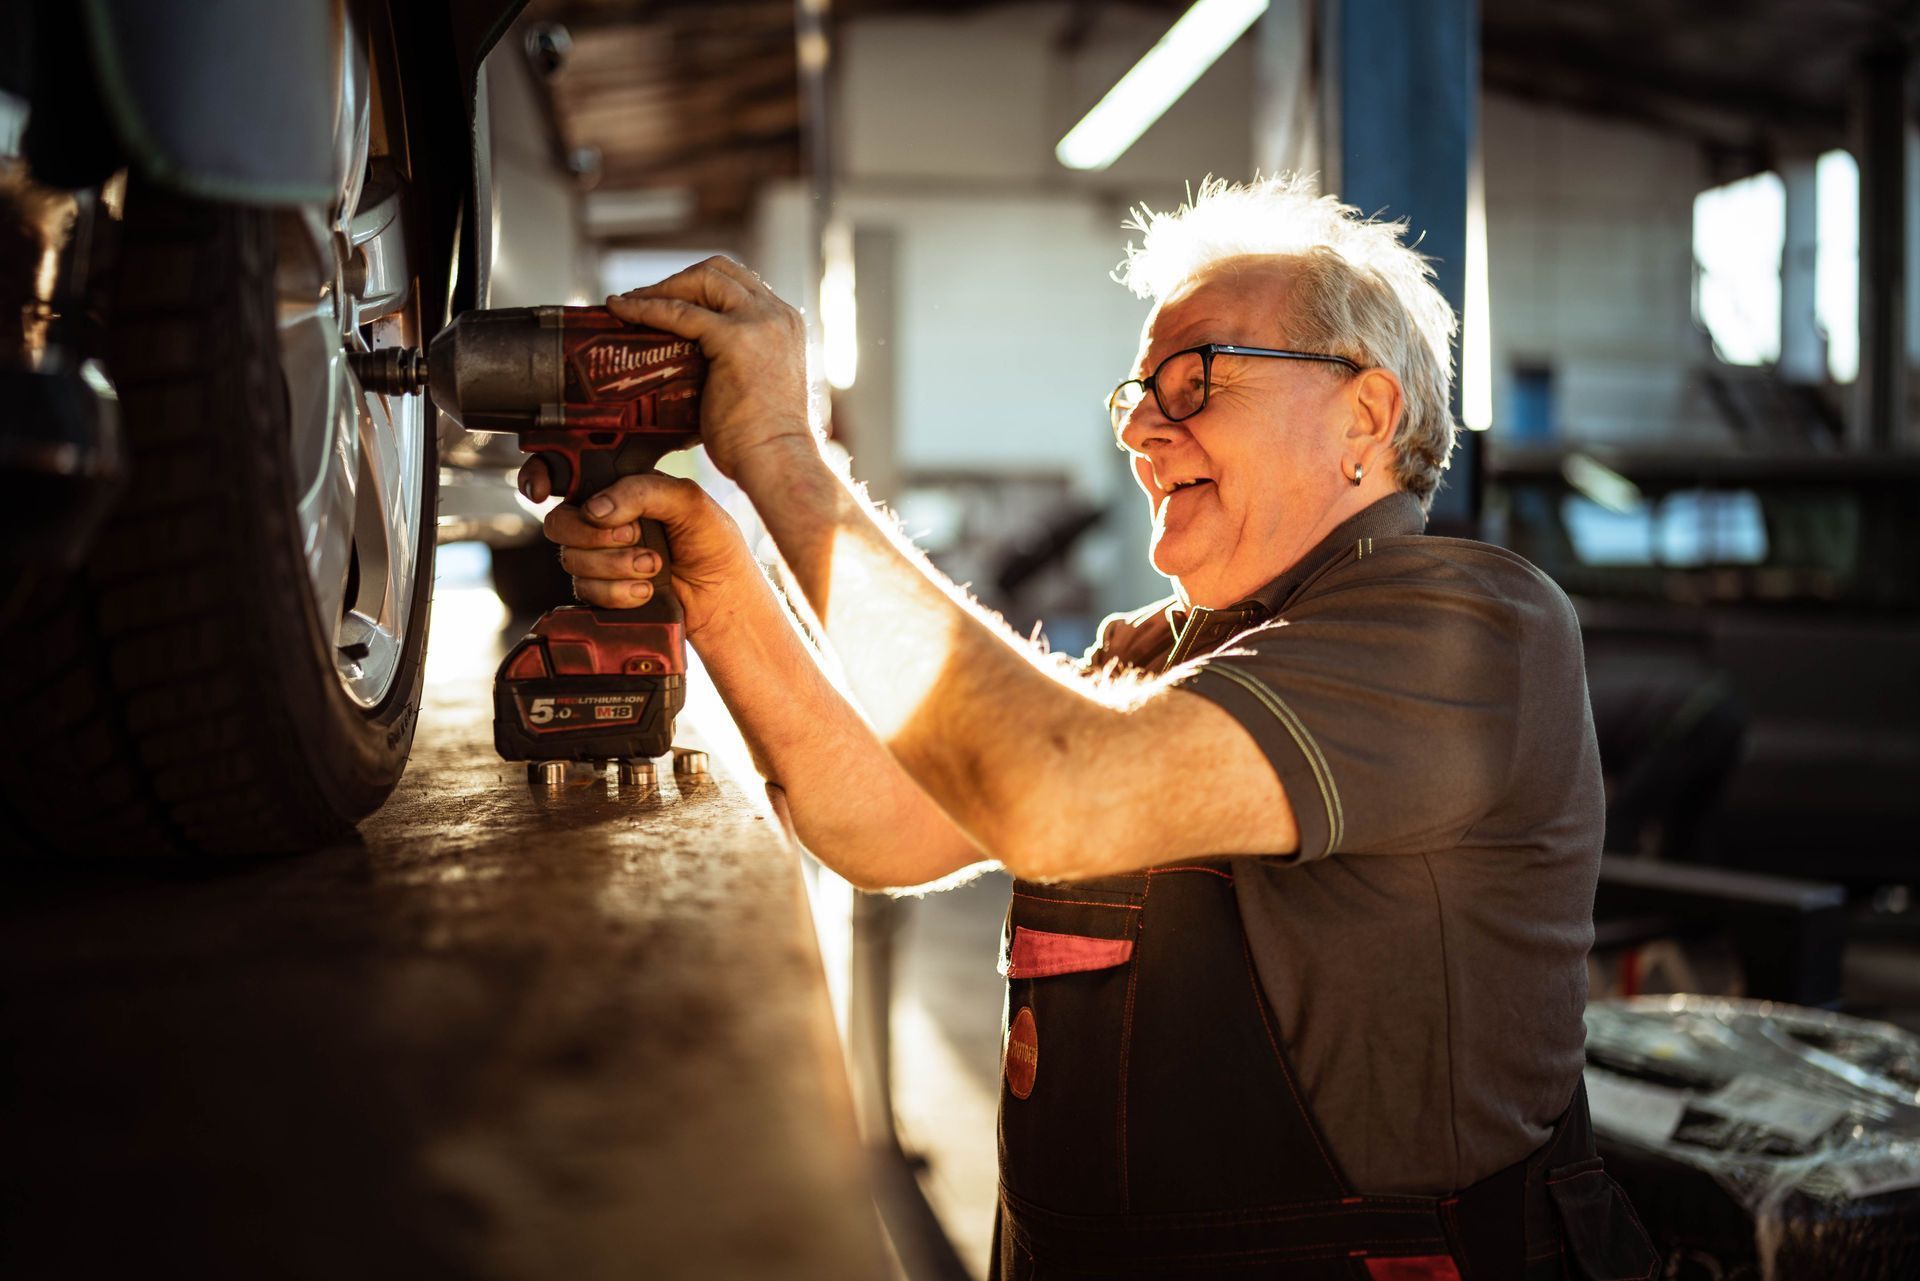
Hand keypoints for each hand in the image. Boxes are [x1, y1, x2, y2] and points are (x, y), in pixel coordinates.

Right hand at [518, 458, 756, 640]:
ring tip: (654, 566)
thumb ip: (642, 492)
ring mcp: (600, 557)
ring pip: (571, 560)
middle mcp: (603, 521)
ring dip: (615, 566)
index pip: (565, 474)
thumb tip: (596, 509)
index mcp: (619, 489)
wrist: (724, 595)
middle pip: (560, 523)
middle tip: (634, 537)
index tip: (543, 492)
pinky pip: (586, 591)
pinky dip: (617, 593)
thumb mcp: (688, 500)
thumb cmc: (713, 542)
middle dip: (594, 535)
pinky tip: (646, 590)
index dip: (539, 477)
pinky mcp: (603, 591)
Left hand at [604, 256, 814, 480]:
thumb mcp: (755, 384)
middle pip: (719, 270)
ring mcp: (758, 323)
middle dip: (677, 281)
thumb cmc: (762, 441)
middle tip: (642, 299)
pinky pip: (680, 312)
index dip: (698, 285)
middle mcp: (777, 315)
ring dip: (660, 288)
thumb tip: (691, 362)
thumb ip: (734, 362)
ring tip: (628, 304)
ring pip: (701, 280)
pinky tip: (621, 311)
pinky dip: (646, 308)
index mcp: (785, 323)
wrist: (777, 461)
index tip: (668, 299)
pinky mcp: (735, 338)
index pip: (738, 283)